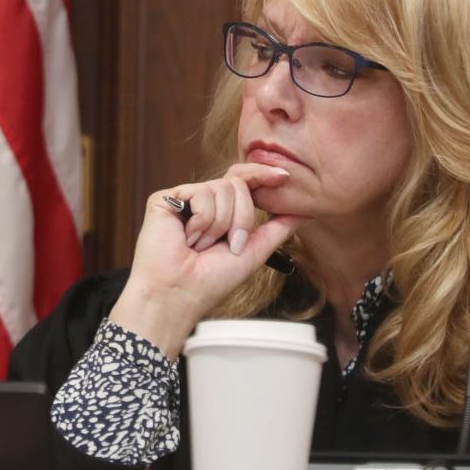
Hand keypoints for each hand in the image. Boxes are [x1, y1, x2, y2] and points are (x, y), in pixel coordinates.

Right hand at [109, 163, 302, 358]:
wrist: (180, 294)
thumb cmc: (211, 281)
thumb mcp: (254, 252)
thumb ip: (277, 229)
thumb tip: (304, 213)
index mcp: (222, 212)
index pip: (244, 181)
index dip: (262, 175)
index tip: (285, 176)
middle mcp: (203, 201)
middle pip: (238, 184)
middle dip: (241, 218)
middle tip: (228, 245)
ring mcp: (184, 199)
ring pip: (222, 188)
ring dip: (220, 225)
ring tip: (201, 246)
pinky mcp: (165, 199)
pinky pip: (200, 194)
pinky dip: (201, 222)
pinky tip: (187, 238)